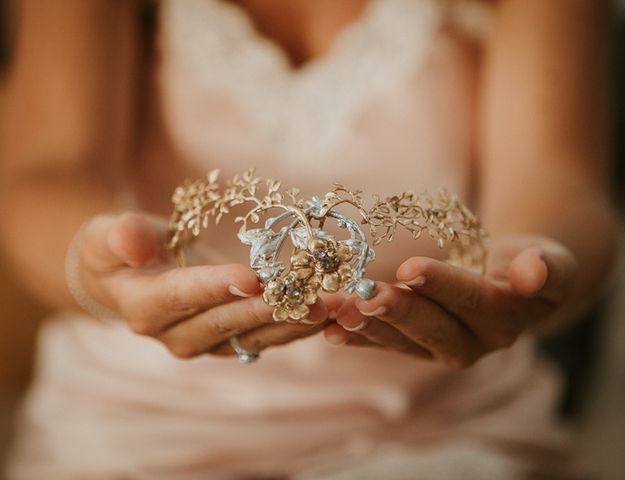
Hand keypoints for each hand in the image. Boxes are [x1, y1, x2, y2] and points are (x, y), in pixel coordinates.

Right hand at [75, 212, 333, 358]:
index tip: (253, 279)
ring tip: (338, 306)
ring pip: (257, 336)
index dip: (217, 288)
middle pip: (229, 322)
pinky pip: (269, 336)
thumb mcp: (105, 236)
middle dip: (274, 310)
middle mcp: (177, 335)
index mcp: (146, 308)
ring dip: (299, 322)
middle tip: (316, 298)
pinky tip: (334, 313)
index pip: (184, 297)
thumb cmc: (116, 252)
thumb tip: (129, 240)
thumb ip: (119, 236)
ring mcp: (208, 342)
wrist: (128, 280)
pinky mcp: (232, 340)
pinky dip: (302, 325)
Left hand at [324, 235, 577, 367]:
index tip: (410, 268)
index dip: (443, 286)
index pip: (473, 301)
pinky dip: (357, 338)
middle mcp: (474, 344)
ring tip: (335, 312)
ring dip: (367, 328)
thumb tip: (534, 272)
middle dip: (395, 312)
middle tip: (362, 297)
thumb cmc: (530, 264)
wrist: (515, 284)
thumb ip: (547, 268)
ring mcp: (441, 349)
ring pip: (402, 341)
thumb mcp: (550, 260)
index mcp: (507, 320)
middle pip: (432, 329)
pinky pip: (385, 344)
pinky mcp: (416, 345)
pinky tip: (329, 331)